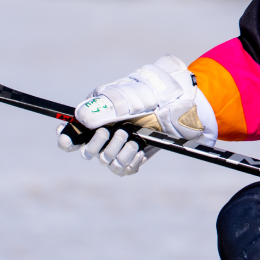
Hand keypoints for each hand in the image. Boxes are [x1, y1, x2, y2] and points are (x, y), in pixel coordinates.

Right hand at [57, 55, 216, 176]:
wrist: (193, 103)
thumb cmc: (164, 91)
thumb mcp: (138, 95)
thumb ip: (111, 105)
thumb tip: (82, 118)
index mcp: (100, 108)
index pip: (72, 127)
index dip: (66, 136)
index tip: (68, 140)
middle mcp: (108, 125)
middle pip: (86, 149)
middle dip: (98, 145)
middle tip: (119, 133)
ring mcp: (123, 140)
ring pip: (105, 160)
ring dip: (118, 154)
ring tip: (134, 141)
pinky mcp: (137, 152)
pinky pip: (123, 168)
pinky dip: (129, 163)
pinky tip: (139, 153)